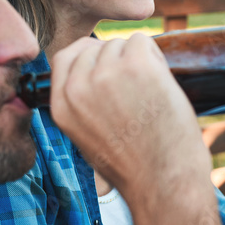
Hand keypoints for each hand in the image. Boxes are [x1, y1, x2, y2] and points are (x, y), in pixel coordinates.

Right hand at [47, 35, 211, 198]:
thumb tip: (93, 70)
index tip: (106, 65)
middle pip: (95, 47)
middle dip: (117, 59)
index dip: (88, 57)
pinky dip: (155, 56)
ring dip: (138, 59)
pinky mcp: (137, 65)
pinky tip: (160, 83)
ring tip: (150, 93)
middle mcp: (78, 87)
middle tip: (137, 88)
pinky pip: (142, 41)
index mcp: (61, 106)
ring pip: (121, 43)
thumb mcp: (87, 138)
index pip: (64, 57)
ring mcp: (106, 74)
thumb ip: (82, 104)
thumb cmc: (133, 167)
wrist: (162, 183)